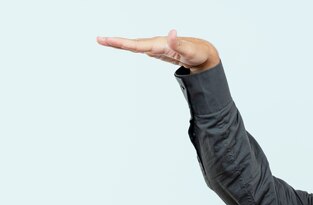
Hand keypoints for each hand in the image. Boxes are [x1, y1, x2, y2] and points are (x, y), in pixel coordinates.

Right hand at [97, 29, 219, 73]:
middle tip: (99, 39)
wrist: (203, 54)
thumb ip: (179, 44)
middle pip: (133, 43)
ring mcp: (156, 47)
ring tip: (105, 41)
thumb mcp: (190, 51)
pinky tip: (123, 46)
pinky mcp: (158, 51)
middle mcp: (156, 43)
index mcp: (160, 43)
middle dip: (116, 42)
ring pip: (135, 45)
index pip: (138, 44)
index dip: (122, 43)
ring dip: (120, 44)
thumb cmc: (197, 53)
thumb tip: (171, 32)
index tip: (108, 40)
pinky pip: (141, 48)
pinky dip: (130, 47)